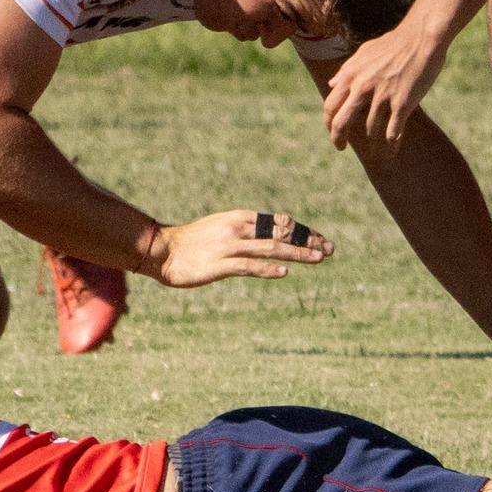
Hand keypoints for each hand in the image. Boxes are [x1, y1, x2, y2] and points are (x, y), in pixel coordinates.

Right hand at [139, 209, 332, 287]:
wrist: (162, 249)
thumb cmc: (192, 241)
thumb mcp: (222, 229)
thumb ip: (245, 231)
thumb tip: (269, 238)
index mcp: (241, 218)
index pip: (280, 223)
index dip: (303, 231)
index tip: (320, 239)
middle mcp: (238, 229)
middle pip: (281, 234)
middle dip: (308, 241)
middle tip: (330, 249)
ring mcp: (229, 247)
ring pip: (271, 248)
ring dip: (297, 253)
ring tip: (318, 258)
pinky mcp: (219, 265)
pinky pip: (248, 266)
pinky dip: (267, 269)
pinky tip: (284, 272)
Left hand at [321, 20, 447, 149]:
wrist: (422, 37)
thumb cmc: (394, 43)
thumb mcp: (363, 53)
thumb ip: (346, 70)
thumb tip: (331, 84)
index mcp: (351, 76)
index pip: (330, 106)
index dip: (329, 122)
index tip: (334, 131)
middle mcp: (363, 87)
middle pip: (342, 122)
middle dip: (338, 139)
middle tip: (341, 148)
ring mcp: (383, 96)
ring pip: (370, 130)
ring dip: (373, 144)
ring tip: (376, 152)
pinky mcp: (403, 103)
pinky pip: (393, 131)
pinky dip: (392, 144)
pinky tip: (392, 150)